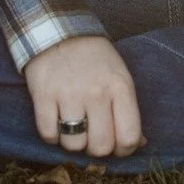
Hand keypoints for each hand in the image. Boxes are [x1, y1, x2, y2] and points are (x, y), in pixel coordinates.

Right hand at [22, 35, 145, 158]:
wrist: (60, 32)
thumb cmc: (96, 60)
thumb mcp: (120, 77)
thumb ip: (129, 110)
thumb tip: (140, 144)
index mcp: (120, 87)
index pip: (129, 137)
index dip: (123, 150)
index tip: (116, 145)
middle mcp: (97, 92)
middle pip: (100, 147)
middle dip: (96, 148)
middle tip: (92, 135)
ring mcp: (69, 94)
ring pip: (74, 145)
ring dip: (73, 142)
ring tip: (73, 124)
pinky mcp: (44, 96)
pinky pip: (49, 136)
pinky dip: (52, 135)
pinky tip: (56, 120)